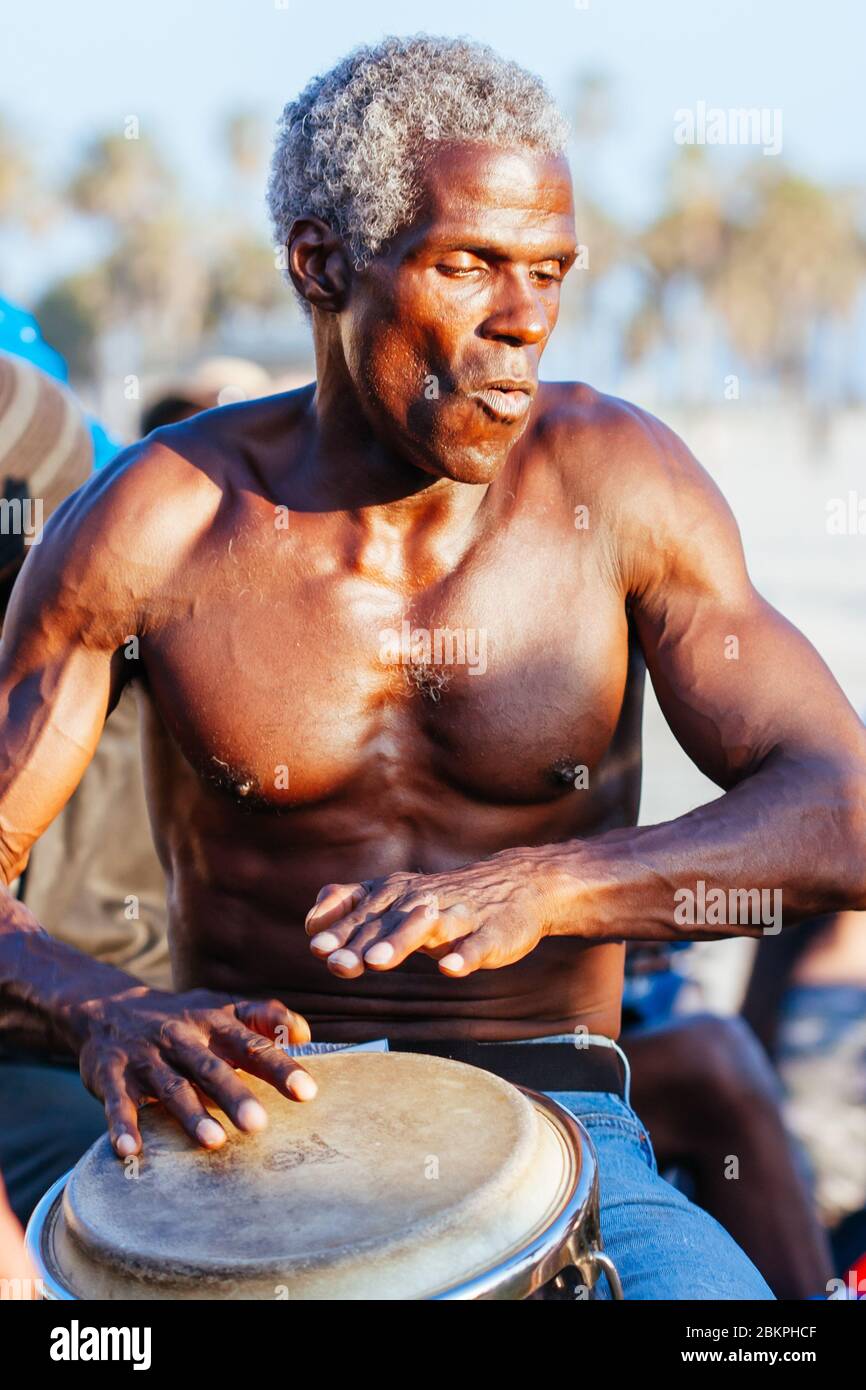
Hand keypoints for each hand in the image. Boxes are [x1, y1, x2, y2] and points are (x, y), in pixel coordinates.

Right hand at [73, 986, 315, 1157]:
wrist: (107, 1008)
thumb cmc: (182, 1018)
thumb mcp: (221, 1008)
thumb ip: (264, 1018)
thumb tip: (305, 1033)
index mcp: (214, 1023)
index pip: (252, 1044)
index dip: (279, 1067)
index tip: (306, 1092)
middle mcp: (182, 1038)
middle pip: (212, 1068)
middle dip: (235, 1095)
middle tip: (259, 1124)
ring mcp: (146, 1057)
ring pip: (171, 1087)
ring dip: (191, 1114)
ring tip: (214, 1142)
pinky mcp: (111, 1075)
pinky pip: (117, 1101)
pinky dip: (122, 1125)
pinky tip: (130, 1151)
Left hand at [305, 850, 553, 978]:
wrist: (519, 887)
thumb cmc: (447, 901)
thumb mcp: (398, 899)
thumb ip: (354, 907)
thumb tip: (310, 920)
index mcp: (399, 893)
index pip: (363, 910)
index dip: (340, 928)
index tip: (317, 946)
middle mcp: (424, 900)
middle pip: (388, 921)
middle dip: (361, 941)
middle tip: (337, 964)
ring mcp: (460, 916)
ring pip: (427, 928)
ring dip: (401, 942)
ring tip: (377, 962)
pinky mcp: (493, 933)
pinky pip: (477, 945)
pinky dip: (464, 956)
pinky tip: (450, 970)